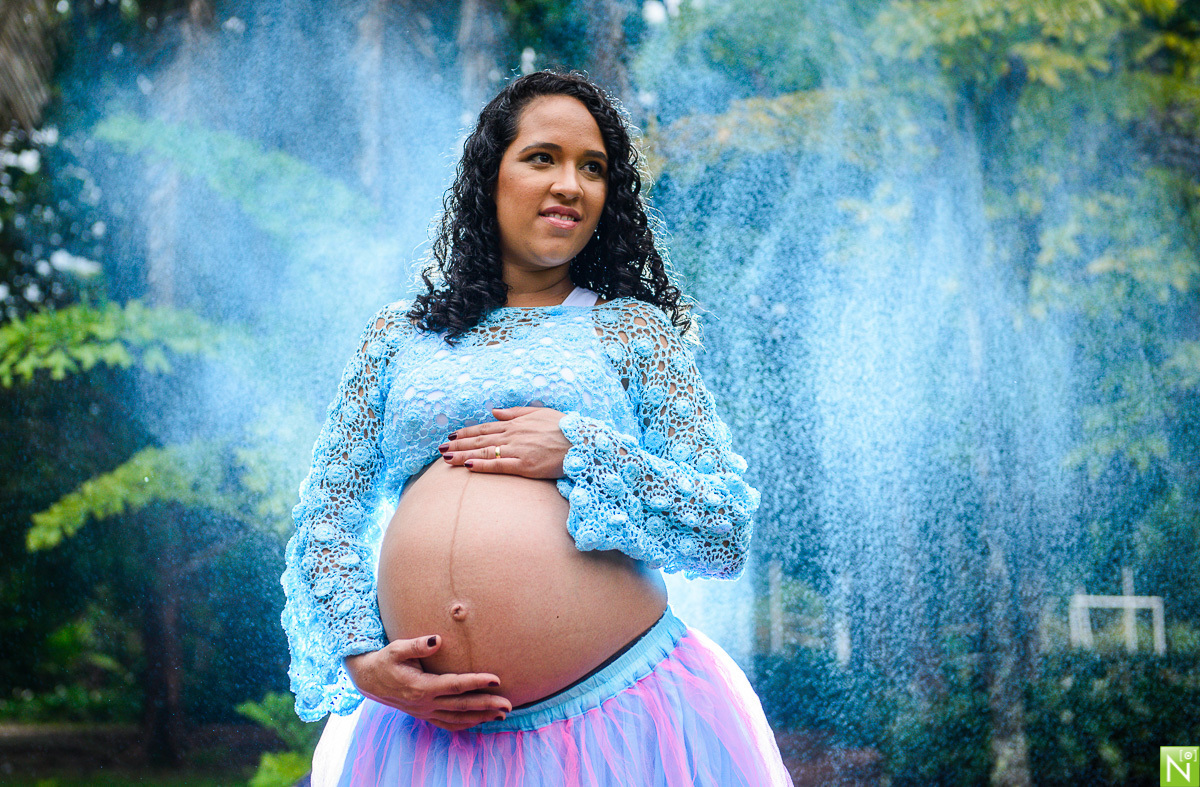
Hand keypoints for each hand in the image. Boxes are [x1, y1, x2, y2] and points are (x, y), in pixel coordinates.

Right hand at [344, 635, 511, 732]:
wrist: (367, 678)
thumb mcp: (396, 649)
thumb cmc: (385, 660)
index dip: (477, 682)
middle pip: (461, 705)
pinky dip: (465, 724)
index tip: (496, 679)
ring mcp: (424, 711)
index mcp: (421, 686)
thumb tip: (438, 639)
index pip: (455, 685)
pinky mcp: (424, 714)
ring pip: (457, 718)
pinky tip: (480, 721)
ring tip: (502, 714)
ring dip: (481, 717)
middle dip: (486, 705)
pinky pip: (448, 724)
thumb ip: (417, 645)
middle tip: (508, 705)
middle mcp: (424, 703)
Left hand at [439, 406, 571, 478]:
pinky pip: (499, 465)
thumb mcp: (539, 413)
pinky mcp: (525, 465)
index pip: (484, 428)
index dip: (466, 432)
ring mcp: (518, 450)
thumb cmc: (563, 428)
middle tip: (440, 448)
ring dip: (463, 455)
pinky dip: (482, 465)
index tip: (451, 435)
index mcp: (516, 424)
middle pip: (479, 440)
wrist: (582, 442)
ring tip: (446, 458)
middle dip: (458, 444)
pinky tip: (468, 466)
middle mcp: (513, 435)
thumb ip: (515, 413)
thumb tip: (495, 411)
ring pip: (484, 452)